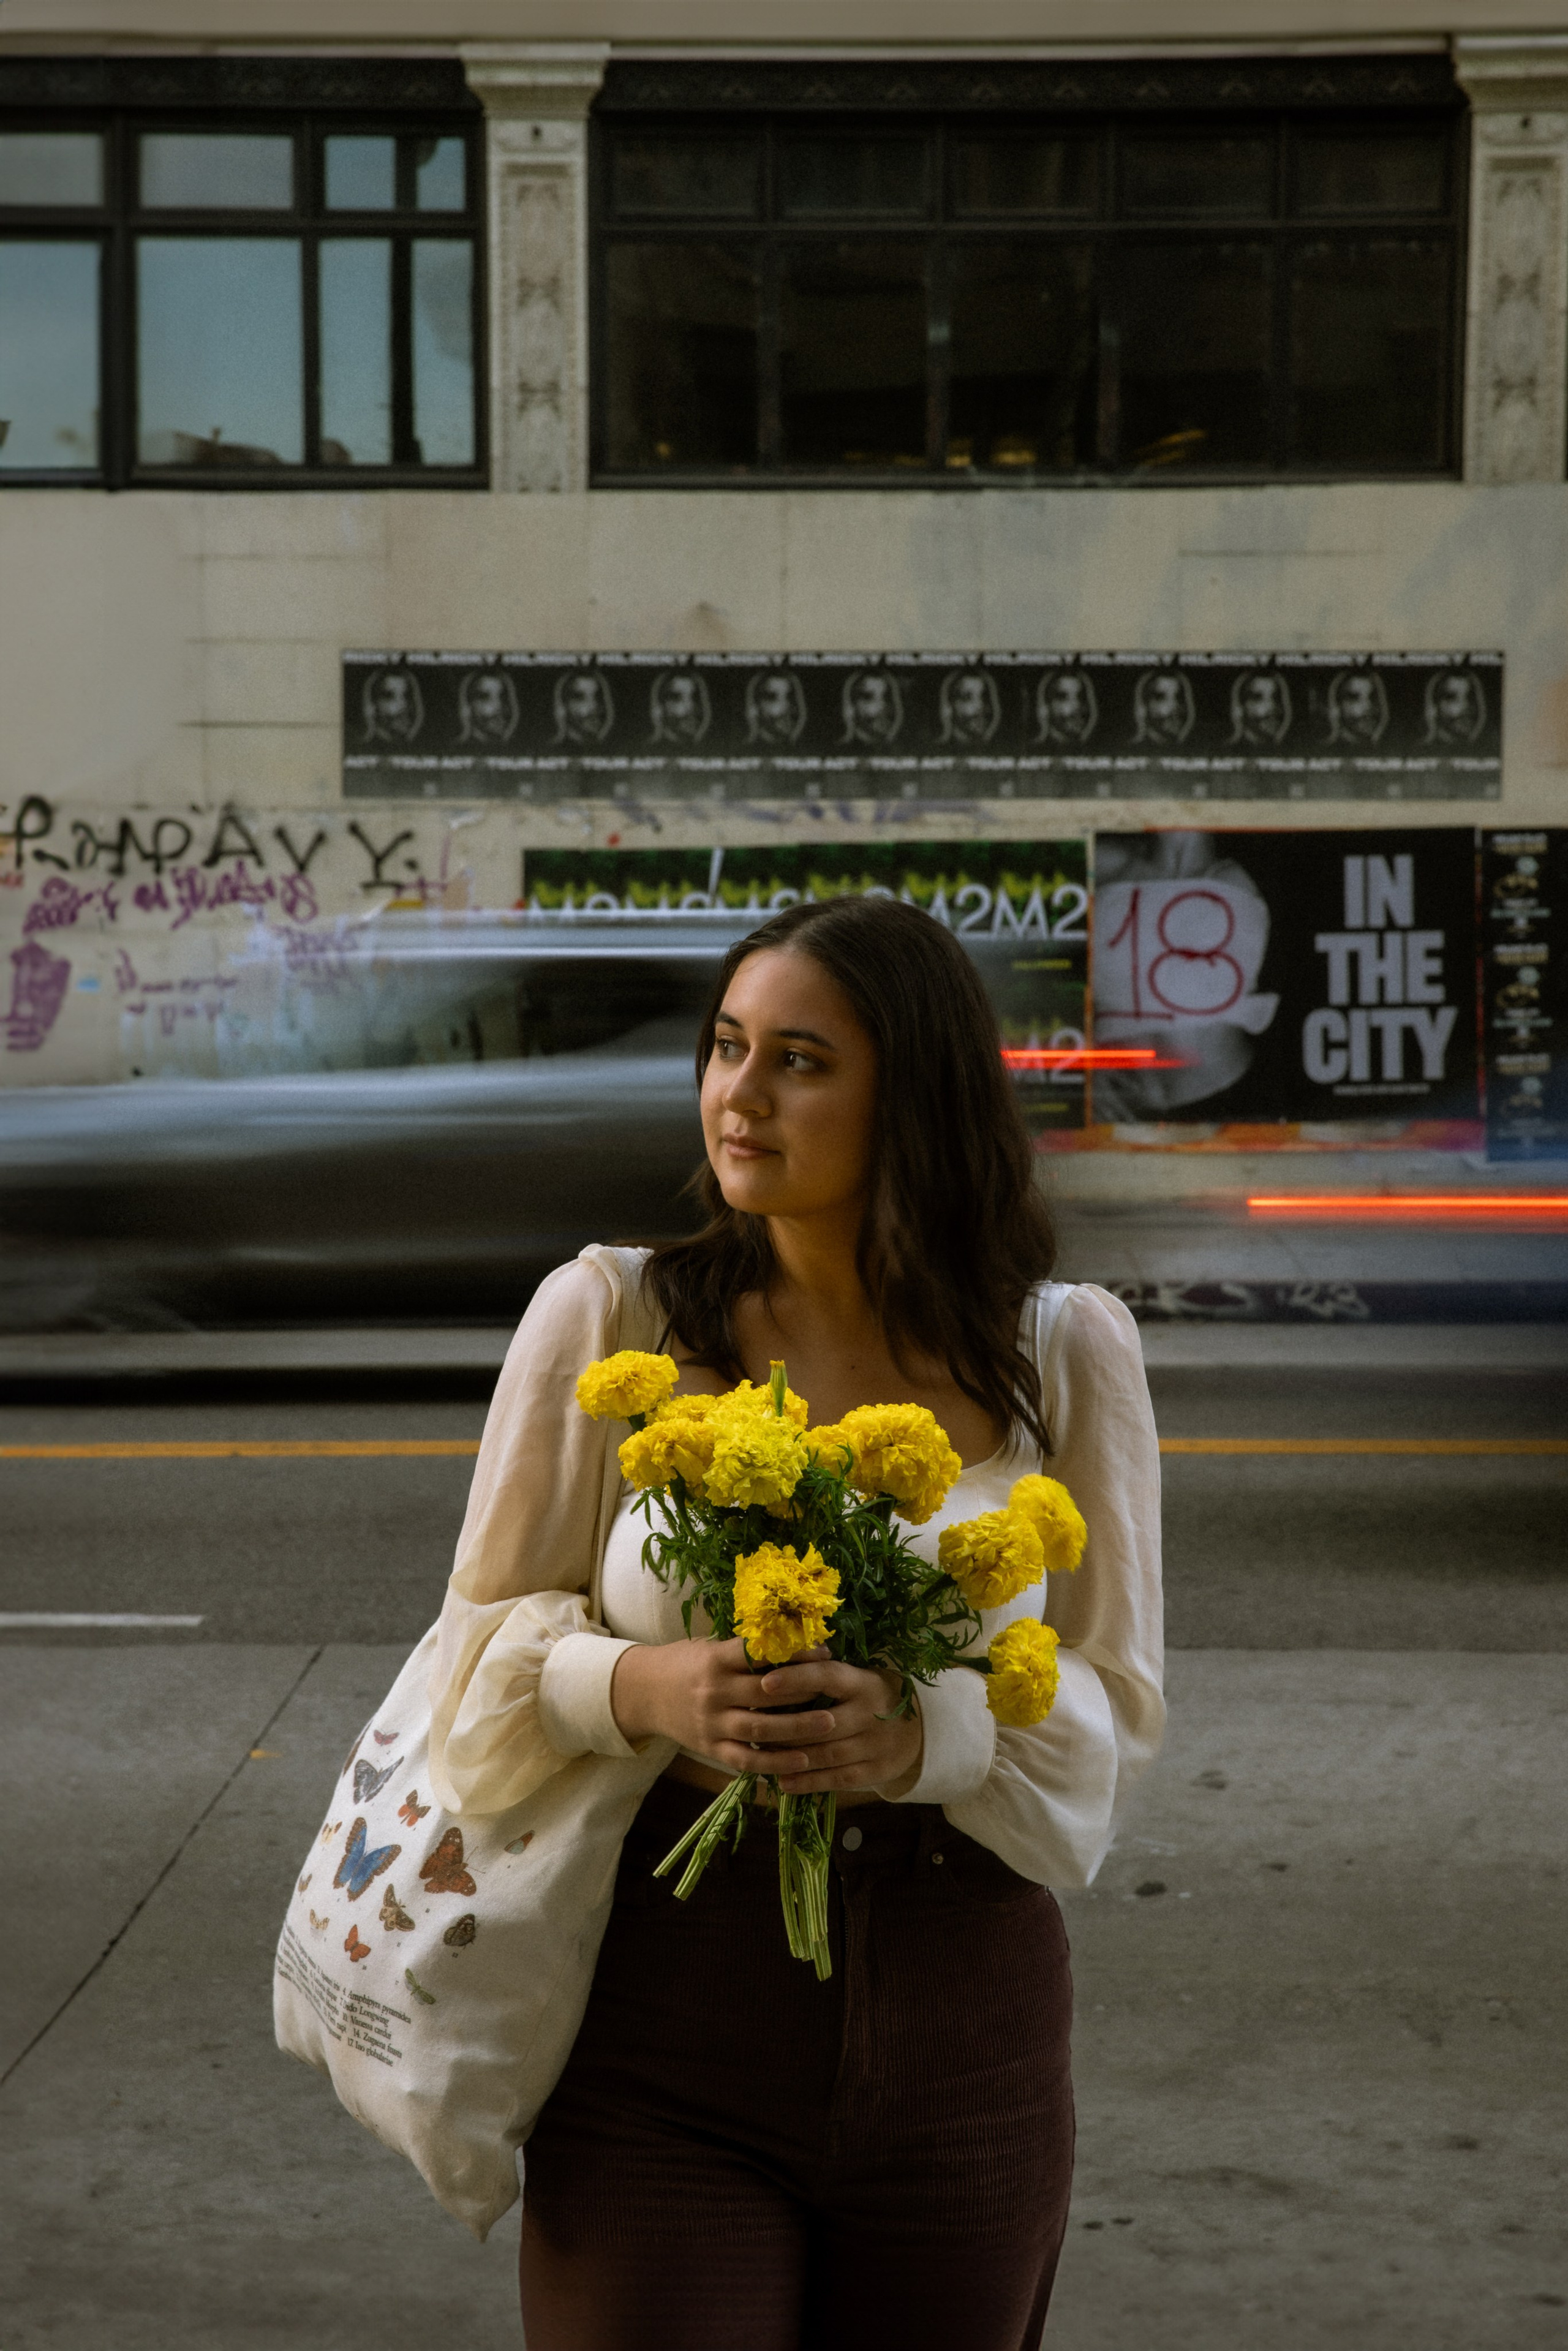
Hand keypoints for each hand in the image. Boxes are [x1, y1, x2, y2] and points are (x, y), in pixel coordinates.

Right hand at [610, 1639, 922, 1793]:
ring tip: (829, 1724)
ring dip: (797, 1729)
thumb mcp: (710, 1647)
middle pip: (765, 1693)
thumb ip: (746, 1651)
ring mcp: (711, 1723)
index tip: (824, 1652)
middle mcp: (713, 1692)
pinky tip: (802, 1762)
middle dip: (803, 1692)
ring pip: (759, 1729)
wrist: (643, 1691)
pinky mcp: (711, 1748)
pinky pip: (746, 1760)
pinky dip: (775, 1764)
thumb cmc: (686, 1663)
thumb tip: (797, 1643)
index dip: (794, 1653)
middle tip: (836, 1690)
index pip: (759, 1654)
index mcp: (715, 1660)